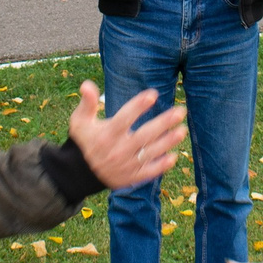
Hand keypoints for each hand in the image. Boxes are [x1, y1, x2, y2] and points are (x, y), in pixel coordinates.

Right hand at [65, 81, 186, 188]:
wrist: (80, 174)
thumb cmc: (84, 142)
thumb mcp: (80, 122)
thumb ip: (87, 103)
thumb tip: (87, 84)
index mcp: (106, 134)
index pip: (124, 118)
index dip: (138, 106)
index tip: (153, 94)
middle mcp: (118, 150)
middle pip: (144, 135)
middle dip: (163, 123)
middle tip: (180, 111)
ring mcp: (126, 165)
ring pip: (150, 152)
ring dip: (168, 142)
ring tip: (182, 130)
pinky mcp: (130, 177)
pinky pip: (149, 171)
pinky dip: (161, 165)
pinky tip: (173, 156)